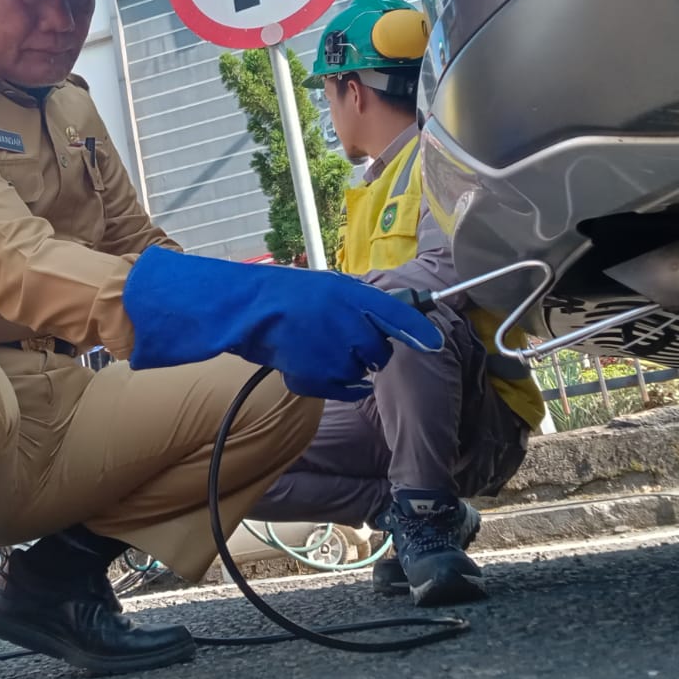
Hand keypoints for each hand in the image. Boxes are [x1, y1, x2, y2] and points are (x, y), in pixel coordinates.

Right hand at [122, 246, 443, 399]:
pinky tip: (311, 368)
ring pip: (358, 373)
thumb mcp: (326, 289)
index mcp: (354, 295)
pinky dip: (331, 385)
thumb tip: (387, 324)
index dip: (419, 331)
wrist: (245, 310)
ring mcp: (337, 351)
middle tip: (339, 341)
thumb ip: (357, 305)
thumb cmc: (282, 296)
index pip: (398, 315)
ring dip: (343, 368)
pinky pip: (341, 389)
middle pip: (380, 352)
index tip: (434, 343)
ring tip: (313, 348)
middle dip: (367, 352)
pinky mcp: (321, 375)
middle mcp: (352, 322)